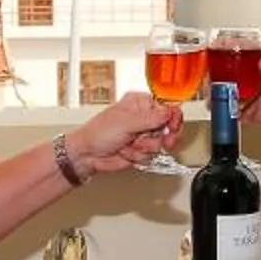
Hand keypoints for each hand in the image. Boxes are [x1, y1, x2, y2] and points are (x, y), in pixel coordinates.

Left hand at [67, 92, 182, 173]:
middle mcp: (143, 118)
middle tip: (163, 141)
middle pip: (169, 126)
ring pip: (160, 143)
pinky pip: (152, 155)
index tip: (174, 125)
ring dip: (146, 147)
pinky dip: (140, 155)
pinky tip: (127, 151)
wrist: (87, 155)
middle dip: (163, 136)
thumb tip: (170, 111)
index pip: (166, 107)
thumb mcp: (127, 122)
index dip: (173, 117)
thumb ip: (151, 118)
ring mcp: (142, 135)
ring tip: (131, 144)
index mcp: (139, 104)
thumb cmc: (98, 133)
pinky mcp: (141, 150)